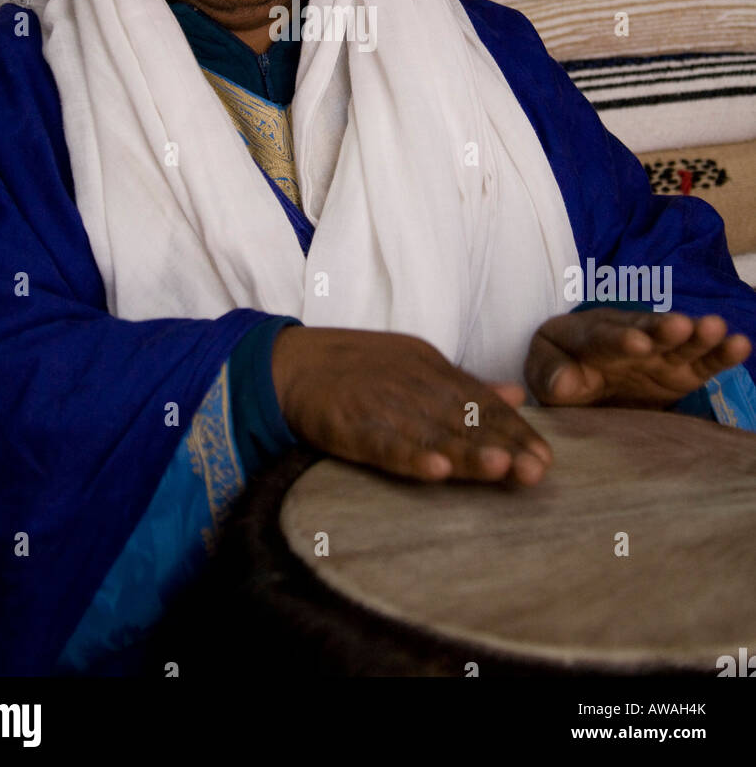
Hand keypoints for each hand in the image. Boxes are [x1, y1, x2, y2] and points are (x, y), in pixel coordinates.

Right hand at [270, 326, 552, 485]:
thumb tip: (516, 393)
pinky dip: (409, 456)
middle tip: (538, 469)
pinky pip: (384, 443)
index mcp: (431, 369)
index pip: (481, 401)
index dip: (514, 428)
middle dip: (504, 443)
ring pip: (431, 432)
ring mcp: (382, 404)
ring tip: (502, 468)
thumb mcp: (415, 364)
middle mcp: (413, 385)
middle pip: (464, 418)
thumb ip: (464, 384)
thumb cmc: (356, 369)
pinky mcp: (349, 423)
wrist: (289, 364)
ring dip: (467, 451)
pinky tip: (435, 470)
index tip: (544, 456)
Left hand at [525, 308, 751, 409]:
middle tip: (681, 326)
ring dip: (697, 335)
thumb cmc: (559, 368)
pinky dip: (720, 354)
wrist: (580, 375)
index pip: (602, 337)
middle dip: (663, 329)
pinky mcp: (681, 372)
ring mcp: (658, 354)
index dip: (619, 339)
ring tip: (716, 328)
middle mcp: (629, 337)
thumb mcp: (543, 370)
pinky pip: (703, 362)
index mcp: (589, 335)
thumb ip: (549, 375)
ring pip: (679, 342)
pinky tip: (739, 344)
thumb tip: (564, 382)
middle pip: (647, 331)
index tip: (635, 343)